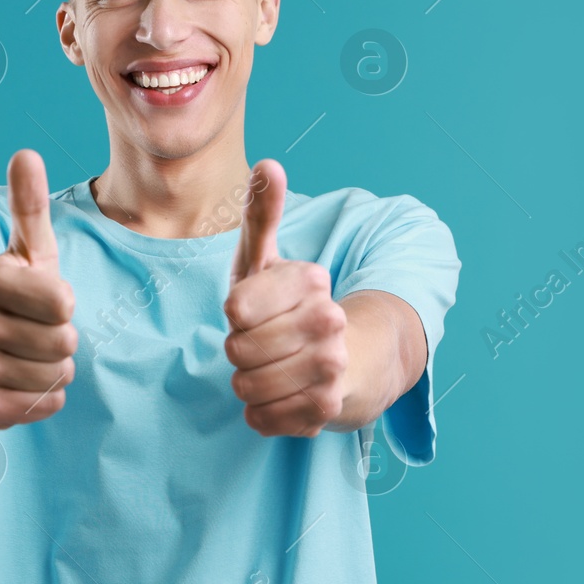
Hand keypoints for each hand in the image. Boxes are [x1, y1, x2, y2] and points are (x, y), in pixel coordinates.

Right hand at [0, 149, 77, 429]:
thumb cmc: (5, 296)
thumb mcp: (21, 250)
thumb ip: (27, 205)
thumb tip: (27, 154)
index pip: (64, 302)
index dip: (61, 303)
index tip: (38, 300)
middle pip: (65, 342)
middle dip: (60, 339)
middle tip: (33, 331)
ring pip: (58, 375)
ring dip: (53, 369)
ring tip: (26, 355)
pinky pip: (46, 405)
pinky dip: (43, 397)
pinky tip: (19, 381)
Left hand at [223, 159, 347, 436]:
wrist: (347, 361)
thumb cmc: (288, 306)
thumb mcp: (268, 260)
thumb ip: (263, 214)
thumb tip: (269, 164)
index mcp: (312, 282)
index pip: (237, 308)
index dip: (236, 315)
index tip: (255, 310)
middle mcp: (329, 323)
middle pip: (237, 350)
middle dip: (239, 351)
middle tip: (261, 344)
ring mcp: (330, 369)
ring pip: (246, 387)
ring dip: (247, 382)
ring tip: (269, 369)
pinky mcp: (325, 411)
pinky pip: (261, 419)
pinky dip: (260, 412)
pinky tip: (279, 397)